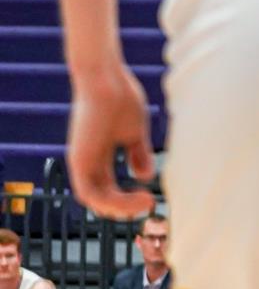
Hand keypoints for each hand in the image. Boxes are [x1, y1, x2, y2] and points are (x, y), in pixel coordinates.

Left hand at [66, 64, 158, 219]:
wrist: (105, 79)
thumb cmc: (120, 99)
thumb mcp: (135, 132)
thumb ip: (138, 154)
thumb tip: (146, 176)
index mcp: (98, 156)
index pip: (107, 190)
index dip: (126, 200)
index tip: (149, 198)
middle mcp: (86, 163)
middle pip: (100, 199)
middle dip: (124, 208)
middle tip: (149, 206)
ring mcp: (81, 162)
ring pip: (94, 201)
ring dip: (120, 208)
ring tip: (146, 203)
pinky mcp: (79, 161)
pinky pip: (90, 193)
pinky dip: (112, 201)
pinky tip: (138, 195)